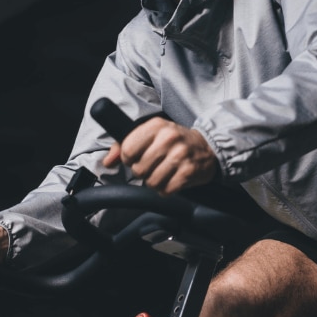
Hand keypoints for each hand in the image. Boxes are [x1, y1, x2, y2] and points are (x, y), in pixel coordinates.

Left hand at [102, 118, 218, 193]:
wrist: (208, 147)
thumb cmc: (174, 142)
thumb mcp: (151, 135)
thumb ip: (125, 145)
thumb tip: (107, 162)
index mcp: (155, 126)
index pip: (127, 149)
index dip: (129, 158)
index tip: (137, 158)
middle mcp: (168, 138)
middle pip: (138, 169)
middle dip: (143, 172)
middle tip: (153, 166)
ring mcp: (180, 155)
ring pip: (151, 182)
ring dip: (155, 182)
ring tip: (164, 173)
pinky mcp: (188, 172)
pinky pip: (166, 190)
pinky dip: (166, 189)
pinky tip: (172, 179)